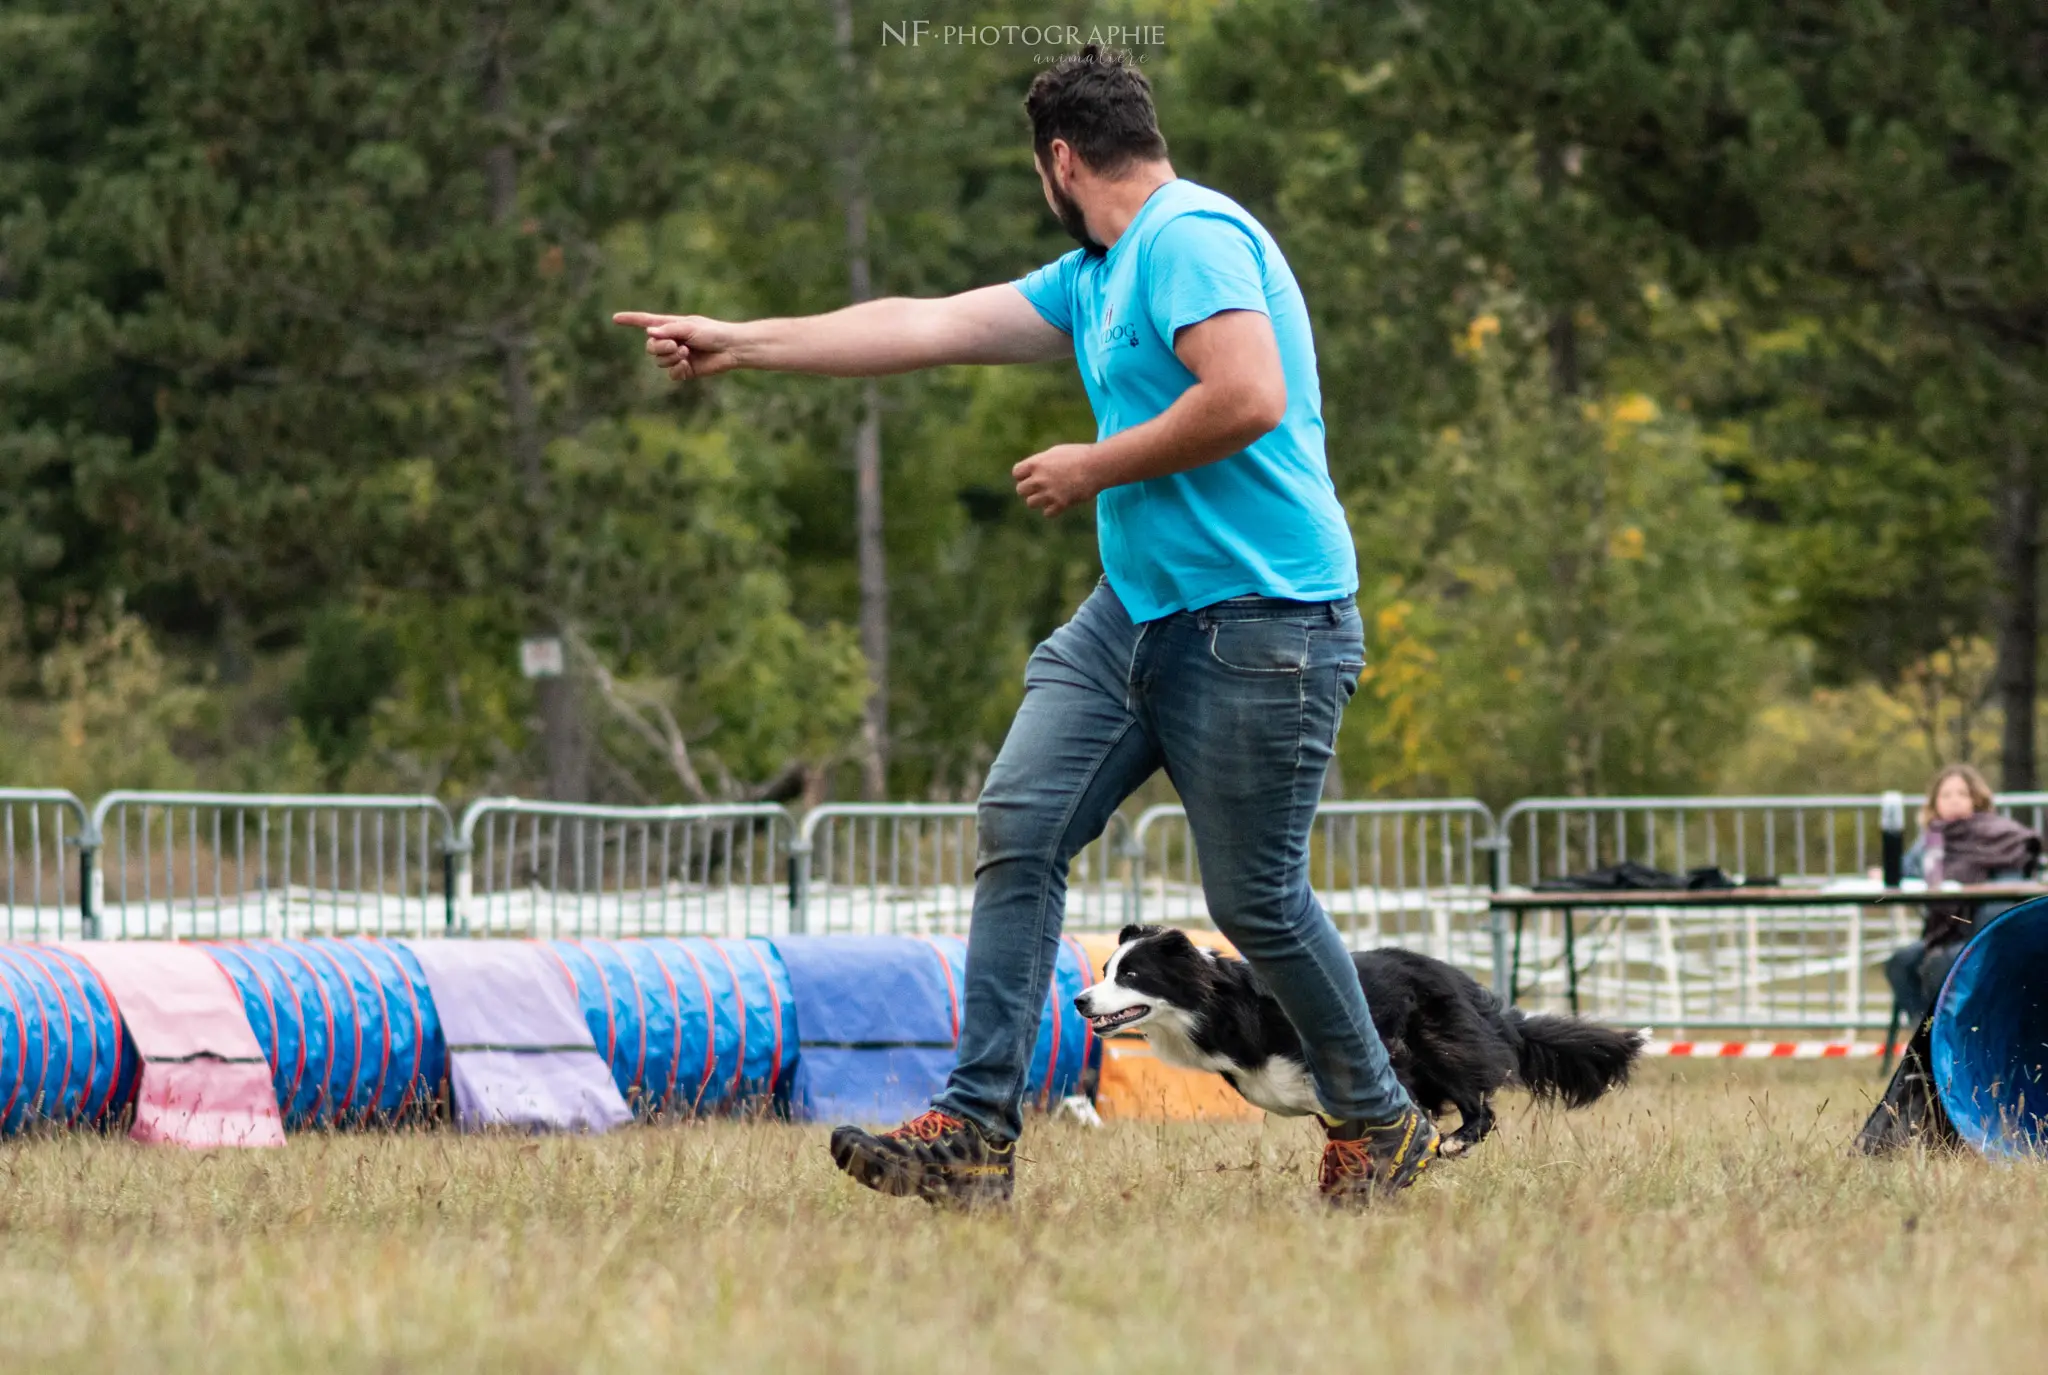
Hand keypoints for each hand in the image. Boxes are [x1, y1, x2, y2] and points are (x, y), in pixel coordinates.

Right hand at [611, 311, 743, 379]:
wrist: (731, 349)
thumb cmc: (713, 333)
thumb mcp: (691, 327)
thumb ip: (669, 330)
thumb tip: (648, 332)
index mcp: (671, 326)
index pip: (646, 322)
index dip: (631, 320)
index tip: (615, 318)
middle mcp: (671, 340)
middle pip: (650, 347)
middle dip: (660, 347)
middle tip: (677, 345)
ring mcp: (677, 356)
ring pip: (659, 361)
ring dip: (671, 358)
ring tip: (687, 353)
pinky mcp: (685, 370)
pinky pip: (670, 374)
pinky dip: (677, 370)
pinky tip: (687, 365)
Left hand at [1012, 443, 1101, 516]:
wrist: (1097, 466)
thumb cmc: (1079, 456)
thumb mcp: (1056, 452)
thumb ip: (1041, 462)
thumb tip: (1031, 471)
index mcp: (1037, 463)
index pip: (1016, 473)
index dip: (1023, 475)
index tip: (1033, 475)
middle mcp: (1039, 479)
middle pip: (1020, 490)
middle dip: (1029, 489)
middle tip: (1042, 486)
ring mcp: (1049, 492)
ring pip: (1030, 503)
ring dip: (1039, 500)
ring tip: (1050, 494)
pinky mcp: (1060, 504)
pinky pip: (1047, 513)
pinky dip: (1052, 509)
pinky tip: (1060, 501)